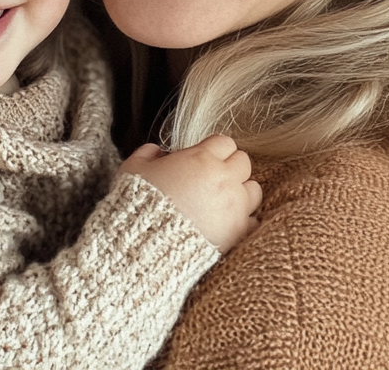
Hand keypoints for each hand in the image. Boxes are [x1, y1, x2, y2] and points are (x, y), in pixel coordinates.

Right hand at [119, 134, 261, 251]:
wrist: (148, 246)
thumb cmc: (140, 205)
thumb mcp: (133, 170)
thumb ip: (148, 154)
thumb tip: (157, 152)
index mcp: (201, 159)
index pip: (225, 143)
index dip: (214, 149)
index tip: (204, 159)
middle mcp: (224, 180)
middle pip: (244, 162)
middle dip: (230, 167)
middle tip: (214, 179)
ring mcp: (235, 207)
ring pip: (254, 190)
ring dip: (241, 192)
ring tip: (223, 202)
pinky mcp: (238, 233)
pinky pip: (253, 221)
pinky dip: (244, 222)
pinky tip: (228, 224)